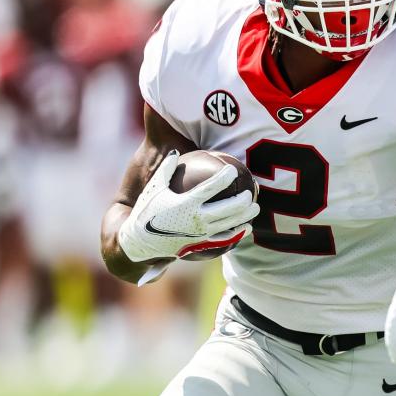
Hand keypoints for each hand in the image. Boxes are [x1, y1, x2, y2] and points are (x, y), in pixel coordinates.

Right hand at [117, 151, 259, 263]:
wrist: (140, 243)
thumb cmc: (147, 211)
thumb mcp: (154, 188)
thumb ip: (166, 169)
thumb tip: (176, 151)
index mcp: (186, 203)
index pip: (212, 187)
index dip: (225, 177)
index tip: (233, 170)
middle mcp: (196, 219)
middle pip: (230, 207)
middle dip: (244, 198)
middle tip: (251, 191)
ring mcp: (201, 233)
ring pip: (231, 224)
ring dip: (247, 215)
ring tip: (255, 206)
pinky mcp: (202, 244)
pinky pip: (225, 239)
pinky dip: (239, 233)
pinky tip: (247, 227)